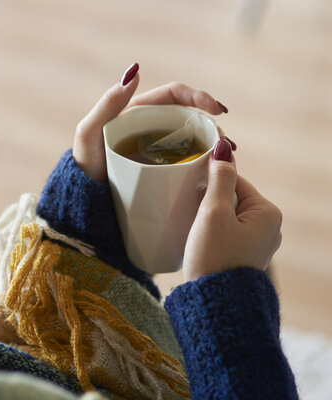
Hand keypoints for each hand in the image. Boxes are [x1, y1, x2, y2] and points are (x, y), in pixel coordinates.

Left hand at [73, 63, 227, 180]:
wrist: (84, 197)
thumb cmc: (84, 162)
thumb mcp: (89, 132)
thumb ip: (109, 103)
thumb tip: (135, 72)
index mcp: (139, 112)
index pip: (175, 95)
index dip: (199, 97)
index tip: (217, 109)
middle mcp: (152, 126)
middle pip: (190, 116)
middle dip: (212, 124)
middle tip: (225, 142)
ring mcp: (158, 148)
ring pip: (193, 138)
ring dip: (212, 143)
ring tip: (225, 157)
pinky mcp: (162, 169)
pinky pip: (187, 161)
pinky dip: (204, 162)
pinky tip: (214, 171)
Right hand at [182, 141, 282, 281]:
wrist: (214, 304)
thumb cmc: (214, 257)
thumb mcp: (214, 212)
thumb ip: (220, 179)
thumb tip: (224, 148)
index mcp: (268, 213)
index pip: (236, 181)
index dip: (211, 184)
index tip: (192, 193)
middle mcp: (270, 229)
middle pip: (233, 200)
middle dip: (210, 204)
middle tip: (193, 216)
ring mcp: (259, 246)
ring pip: (229, 218)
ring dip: (210, 220)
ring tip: (196, 233)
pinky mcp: (245, 259)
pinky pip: (228, 236)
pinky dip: (213, 236)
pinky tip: (202, 245)